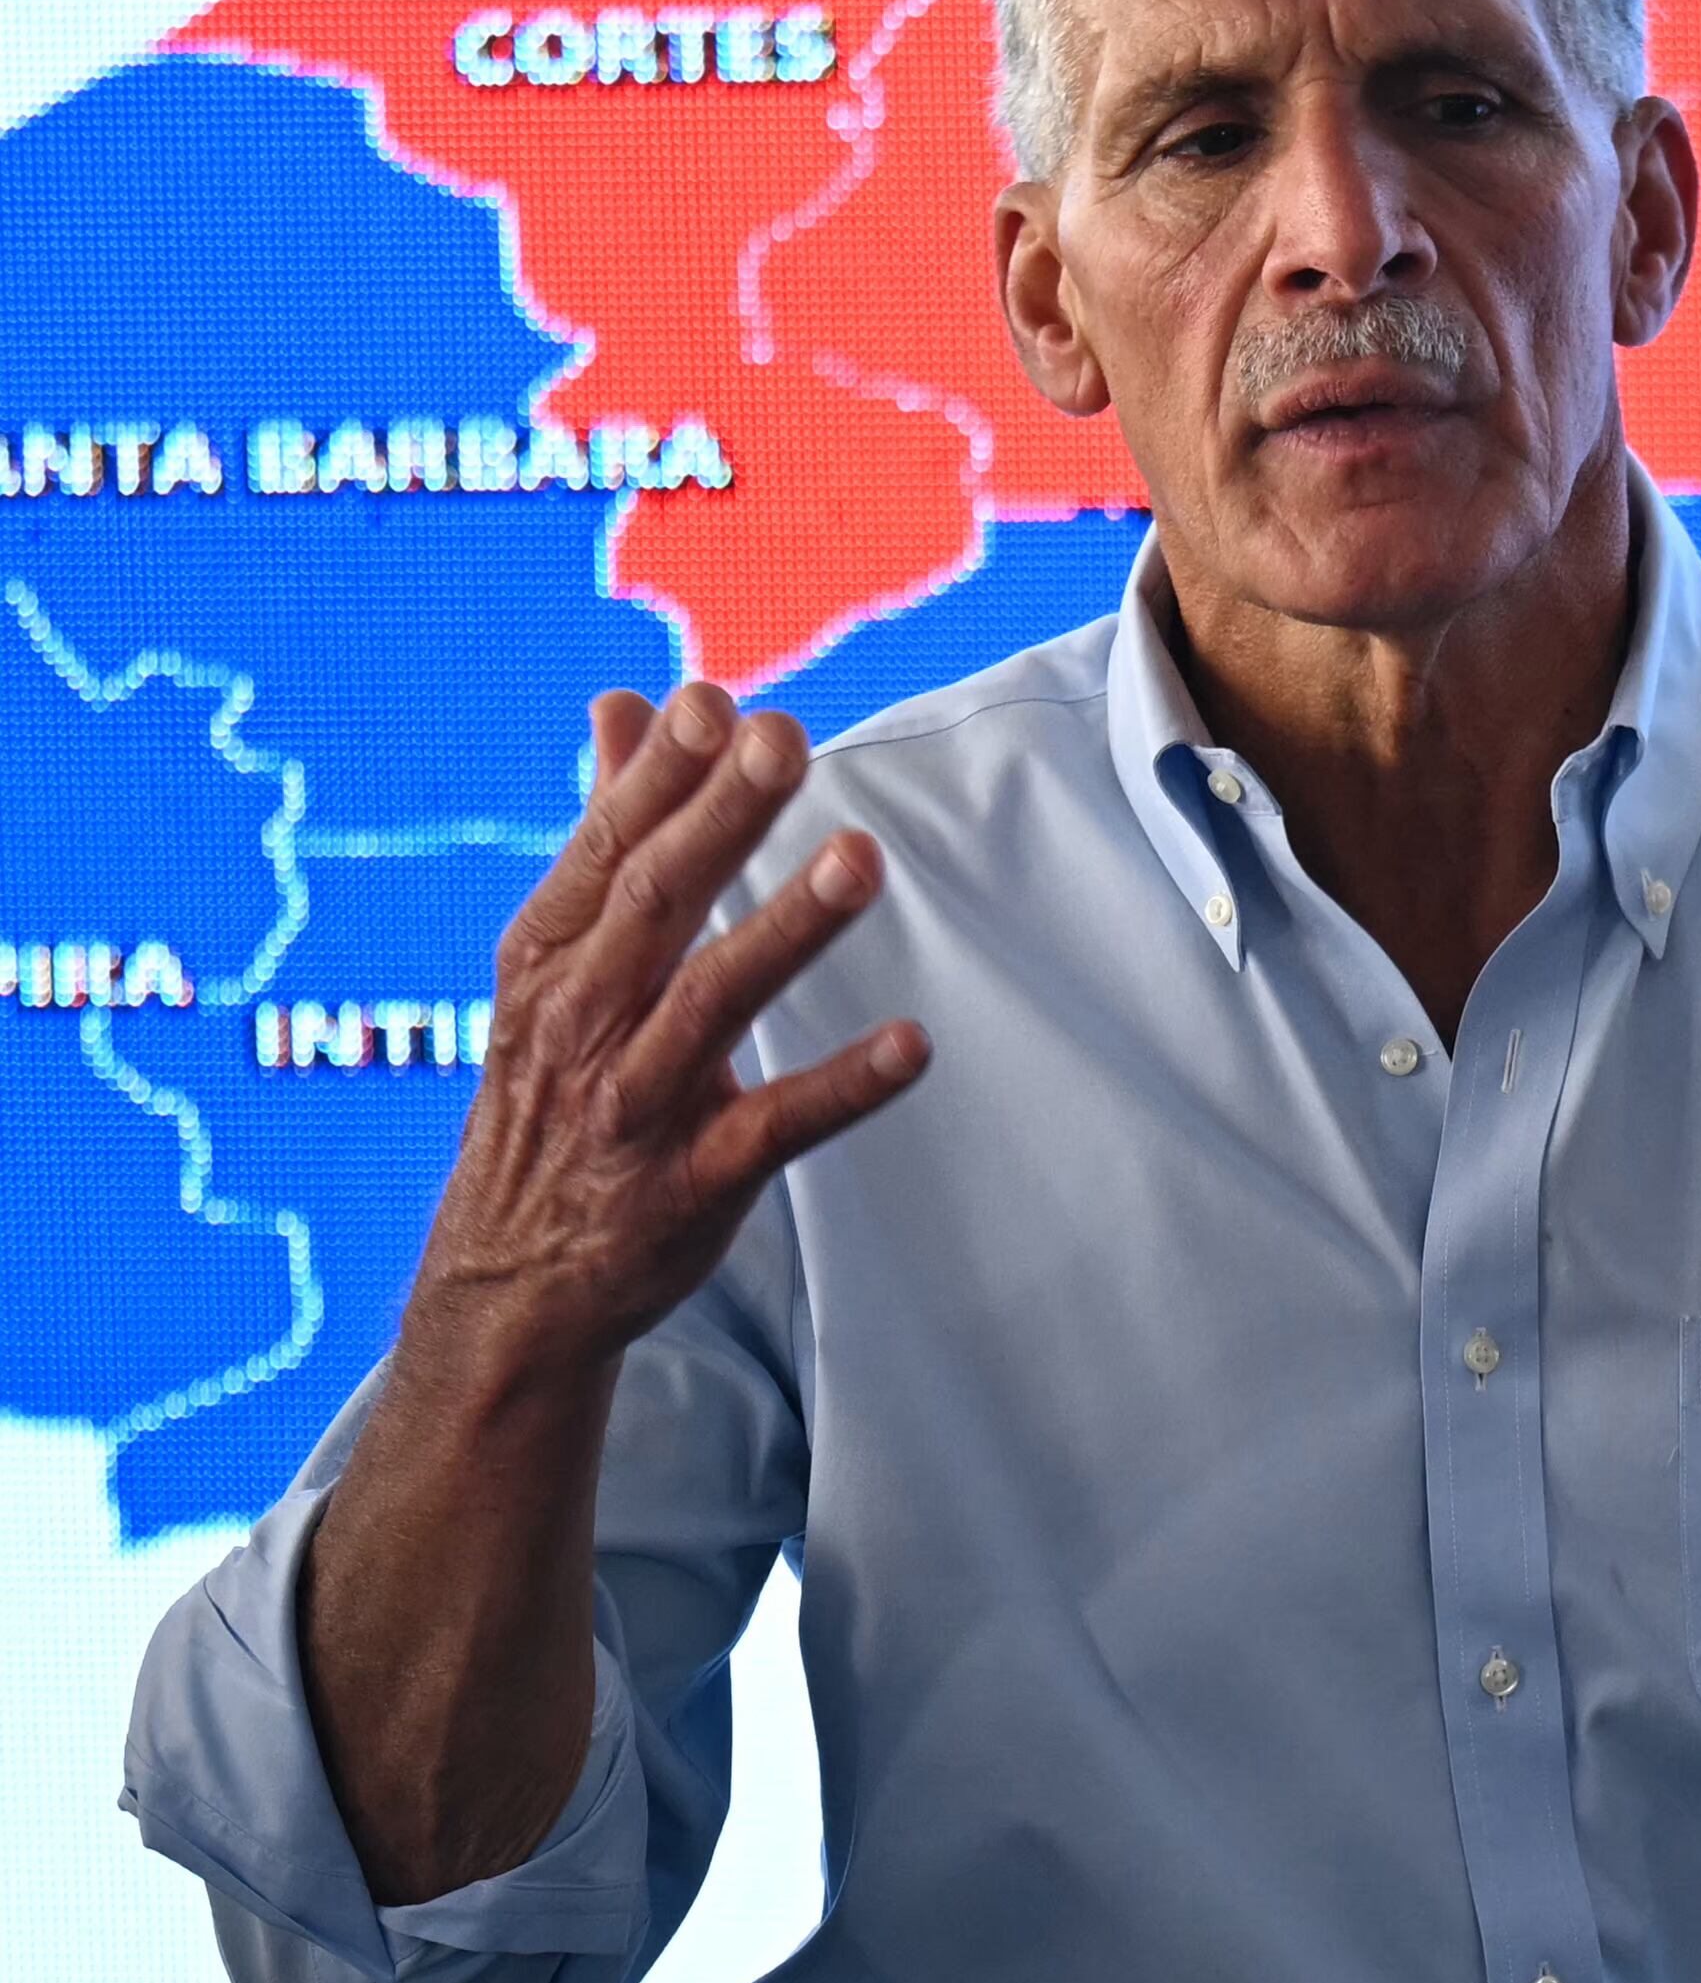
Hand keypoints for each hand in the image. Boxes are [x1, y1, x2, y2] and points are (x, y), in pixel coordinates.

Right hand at [410, 685, 929, 1379]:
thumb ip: (606, 827)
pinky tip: (913, 1045)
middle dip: (721, 819)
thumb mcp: (552, 960)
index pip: (606, 849)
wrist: (505, 1282)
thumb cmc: (549, 1089)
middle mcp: (582, 1020)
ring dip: (788, 930)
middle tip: (785, 739)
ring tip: (861, 860)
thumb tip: (626, 702)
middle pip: (657, 904)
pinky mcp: (691, 1182)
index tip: (714, 700)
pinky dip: (843, 1088)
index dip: (661, 776)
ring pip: (713, 1004)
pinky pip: (774, 1129)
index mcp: (548, 956)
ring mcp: (635, 1104)